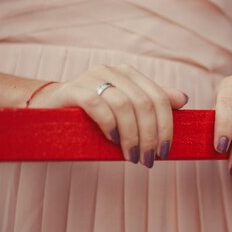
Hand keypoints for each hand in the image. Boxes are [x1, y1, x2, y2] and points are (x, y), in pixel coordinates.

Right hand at [28, 64, 187, 167]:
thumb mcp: (125, 109)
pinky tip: (112, 140)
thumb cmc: (91, 113)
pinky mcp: (73, 89)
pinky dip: (109, 124)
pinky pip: (97, 104)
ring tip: (132, 156)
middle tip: (148, 160)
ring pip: (124, 105)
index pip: (159, 98)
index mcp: (131, 75)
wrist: (49, 106)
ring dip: (132, 135)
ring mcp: (93, 77)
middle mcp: (114, 72)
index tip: (165, 151)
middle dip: (150, 136)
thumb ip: (152, 103)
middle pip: (145, 104)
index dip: (166, 126)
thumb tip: (183, 99)